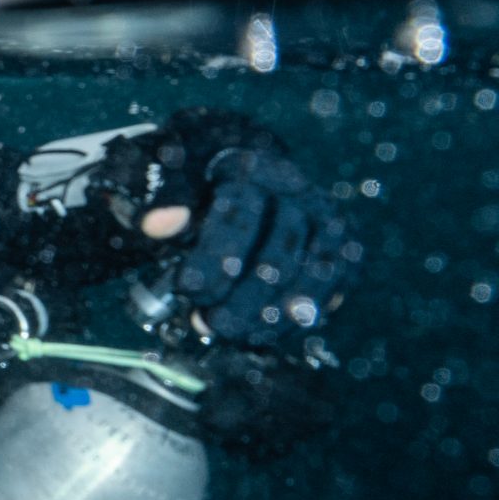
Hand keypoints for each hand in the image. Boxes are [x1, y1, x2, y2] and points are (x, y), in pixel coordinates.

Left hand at [167, 145, 355, 344]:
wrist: (234, 175)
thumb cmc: (190, 184)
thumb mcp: (163, 181)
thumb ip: (158, 201)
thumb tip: (156, 224)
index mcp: (246, 164)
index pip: (239, 209)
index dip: (214, 254)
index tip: (186, 287)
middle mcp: (295, 187)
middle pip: (281, 247)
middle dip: (243, 295)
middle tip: (206, 322)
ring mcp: (325, 216)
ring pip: (314, 271)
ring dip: (272, 313)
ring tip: (231, 333)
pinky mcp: (343, 245)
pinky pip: (333, 287)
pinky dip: (299, 317)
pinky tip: (263, 335)